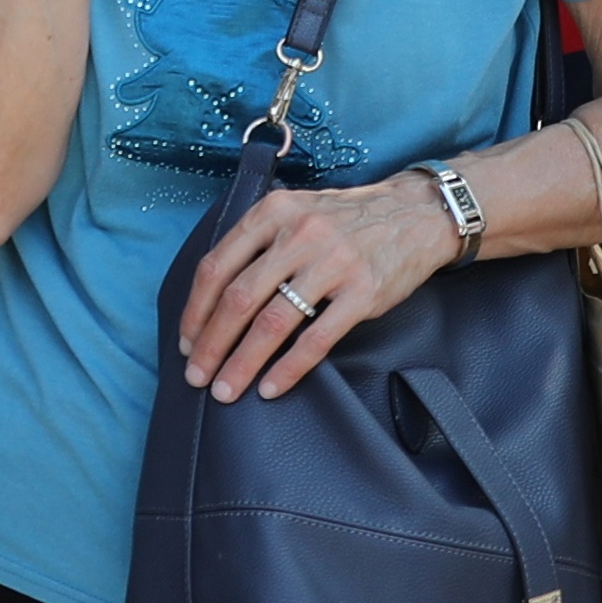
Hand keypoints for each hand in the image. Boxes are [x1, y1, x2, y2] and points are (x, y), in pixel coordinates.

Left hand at [172, 171, 462, 402]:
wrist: (415, 215)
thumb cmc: (347, 221)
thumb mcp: (297, 212)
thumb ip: (259, 243)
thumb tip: (213, 299)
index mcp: (274, 212)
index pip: (217, 266)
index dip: (195, 311)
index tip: (186, 344)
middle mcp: (299, 233)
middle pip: (238, 298)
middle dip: (211, 344)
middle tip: (197, 377)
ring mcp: (333, 262)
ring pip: (272, 322)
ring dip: (242, 362)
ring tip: (226, 390)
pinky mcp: (363, 291)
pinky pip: (317, 338)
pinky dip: (288, 368)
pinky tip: (270, 387)